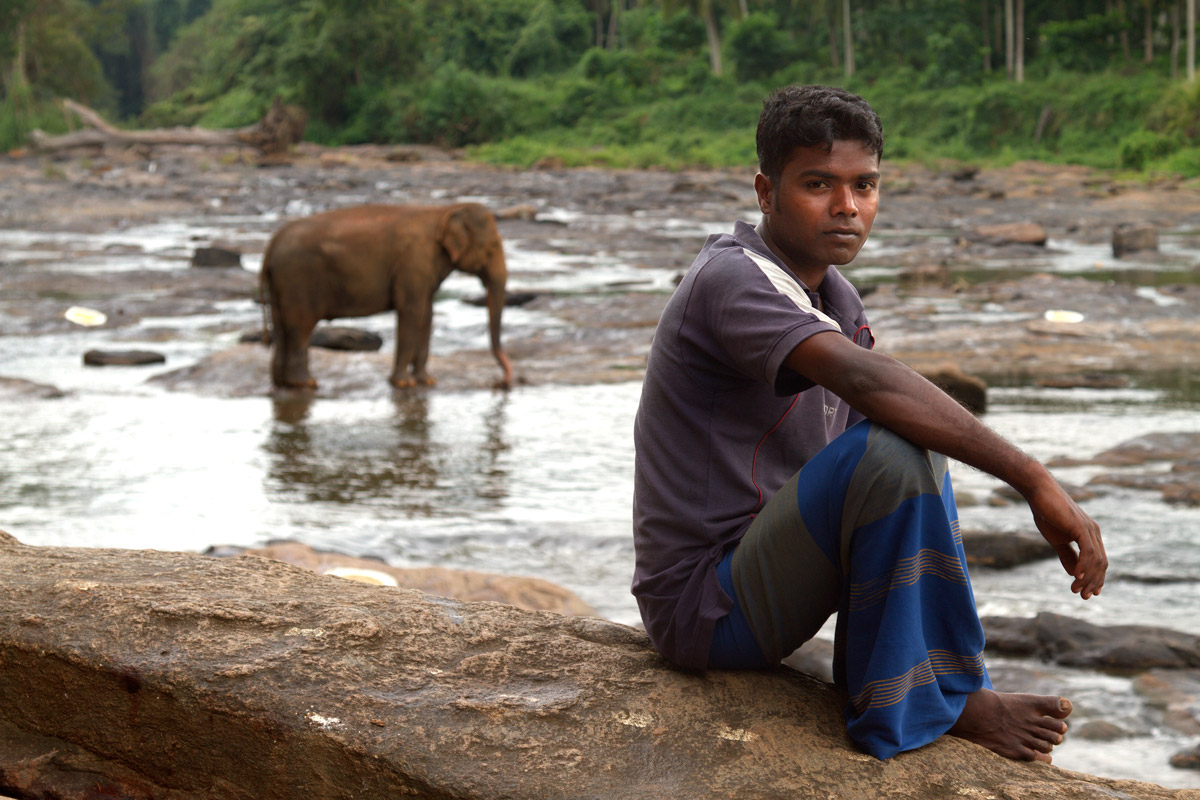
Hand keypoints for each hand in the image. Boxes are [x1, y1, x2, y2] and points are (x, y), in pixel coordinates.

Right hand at [1025, 477, 1106, 598]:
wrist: (1039, 491)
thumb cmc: (1047, 512)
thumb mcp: (1057, 539)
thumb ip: (1067, 555)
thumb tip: (1073, 574)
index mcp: (1090, 534)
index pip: (1099, 561)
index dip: (1096, 578)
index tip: (1089, 593)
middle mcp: (1094, 532)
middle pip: (1101, 563)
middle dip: (1094, 582)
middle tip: (1083, 596)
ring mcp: (1090, 529)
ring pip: (1096, 560)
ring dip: (1087, 578)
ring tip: (1076, 590)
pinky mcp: (1081, 527)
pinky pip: (1088, 552)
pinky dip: (1084, 566)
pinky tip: (1076, 577)